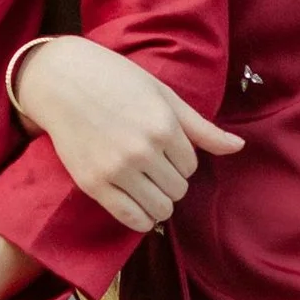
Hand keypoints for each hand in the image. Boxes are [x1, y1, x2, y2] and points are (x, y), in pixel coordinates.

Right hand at [10, 36, 242, 230]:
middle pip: (178, 189)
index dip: (180, 159)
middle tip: (152, 164)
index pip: (190, 165)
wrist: (61, 80)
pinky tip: (137, 205)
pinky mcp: (94, 184)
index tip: (162, 148)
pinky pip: (131, 219)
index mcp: (163, 126)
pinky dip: (141, 219)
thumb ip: (200, 127)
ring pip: (160, 208)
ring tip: (145, 183)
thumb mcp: (162, 95)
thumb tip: (238, 147)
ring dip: (158, 200)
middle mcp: (143, 151)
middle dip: (170, 180)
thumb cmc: (115, 80)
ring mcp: (117, 170)